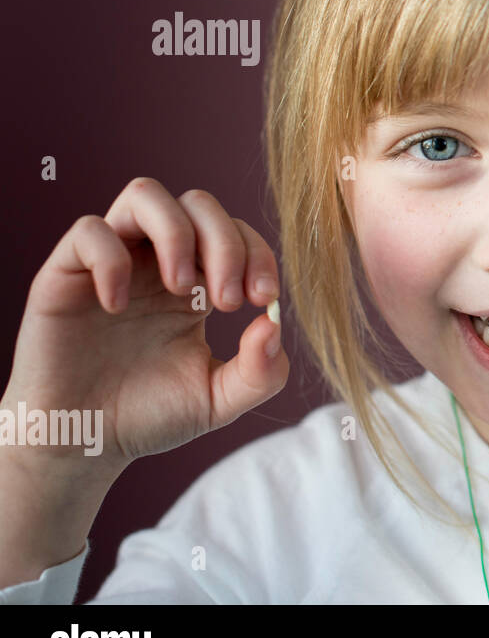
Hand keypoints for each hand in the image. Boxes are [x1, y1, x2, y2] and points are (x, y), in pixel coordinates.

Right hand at [4, 177, 288, 479]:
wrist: (82, 443)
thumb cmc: (149, 415)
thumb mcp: (218, 400)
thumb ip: (260, 372)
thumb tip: (274, 323)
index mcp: (199, 281)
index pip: (237, 233)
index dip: (258, 255)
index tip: (262, 299)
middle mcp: (156, 261)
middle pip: (199, 204)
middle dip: (226, 244)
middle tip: (227, 303)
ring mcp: (113, 261)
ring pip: (146, 195)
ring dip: (176, 233)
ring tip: (182, 289)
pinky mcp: (66, 273)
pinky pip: (89, 231)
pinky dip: (112, 260)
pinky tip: (118, 307)